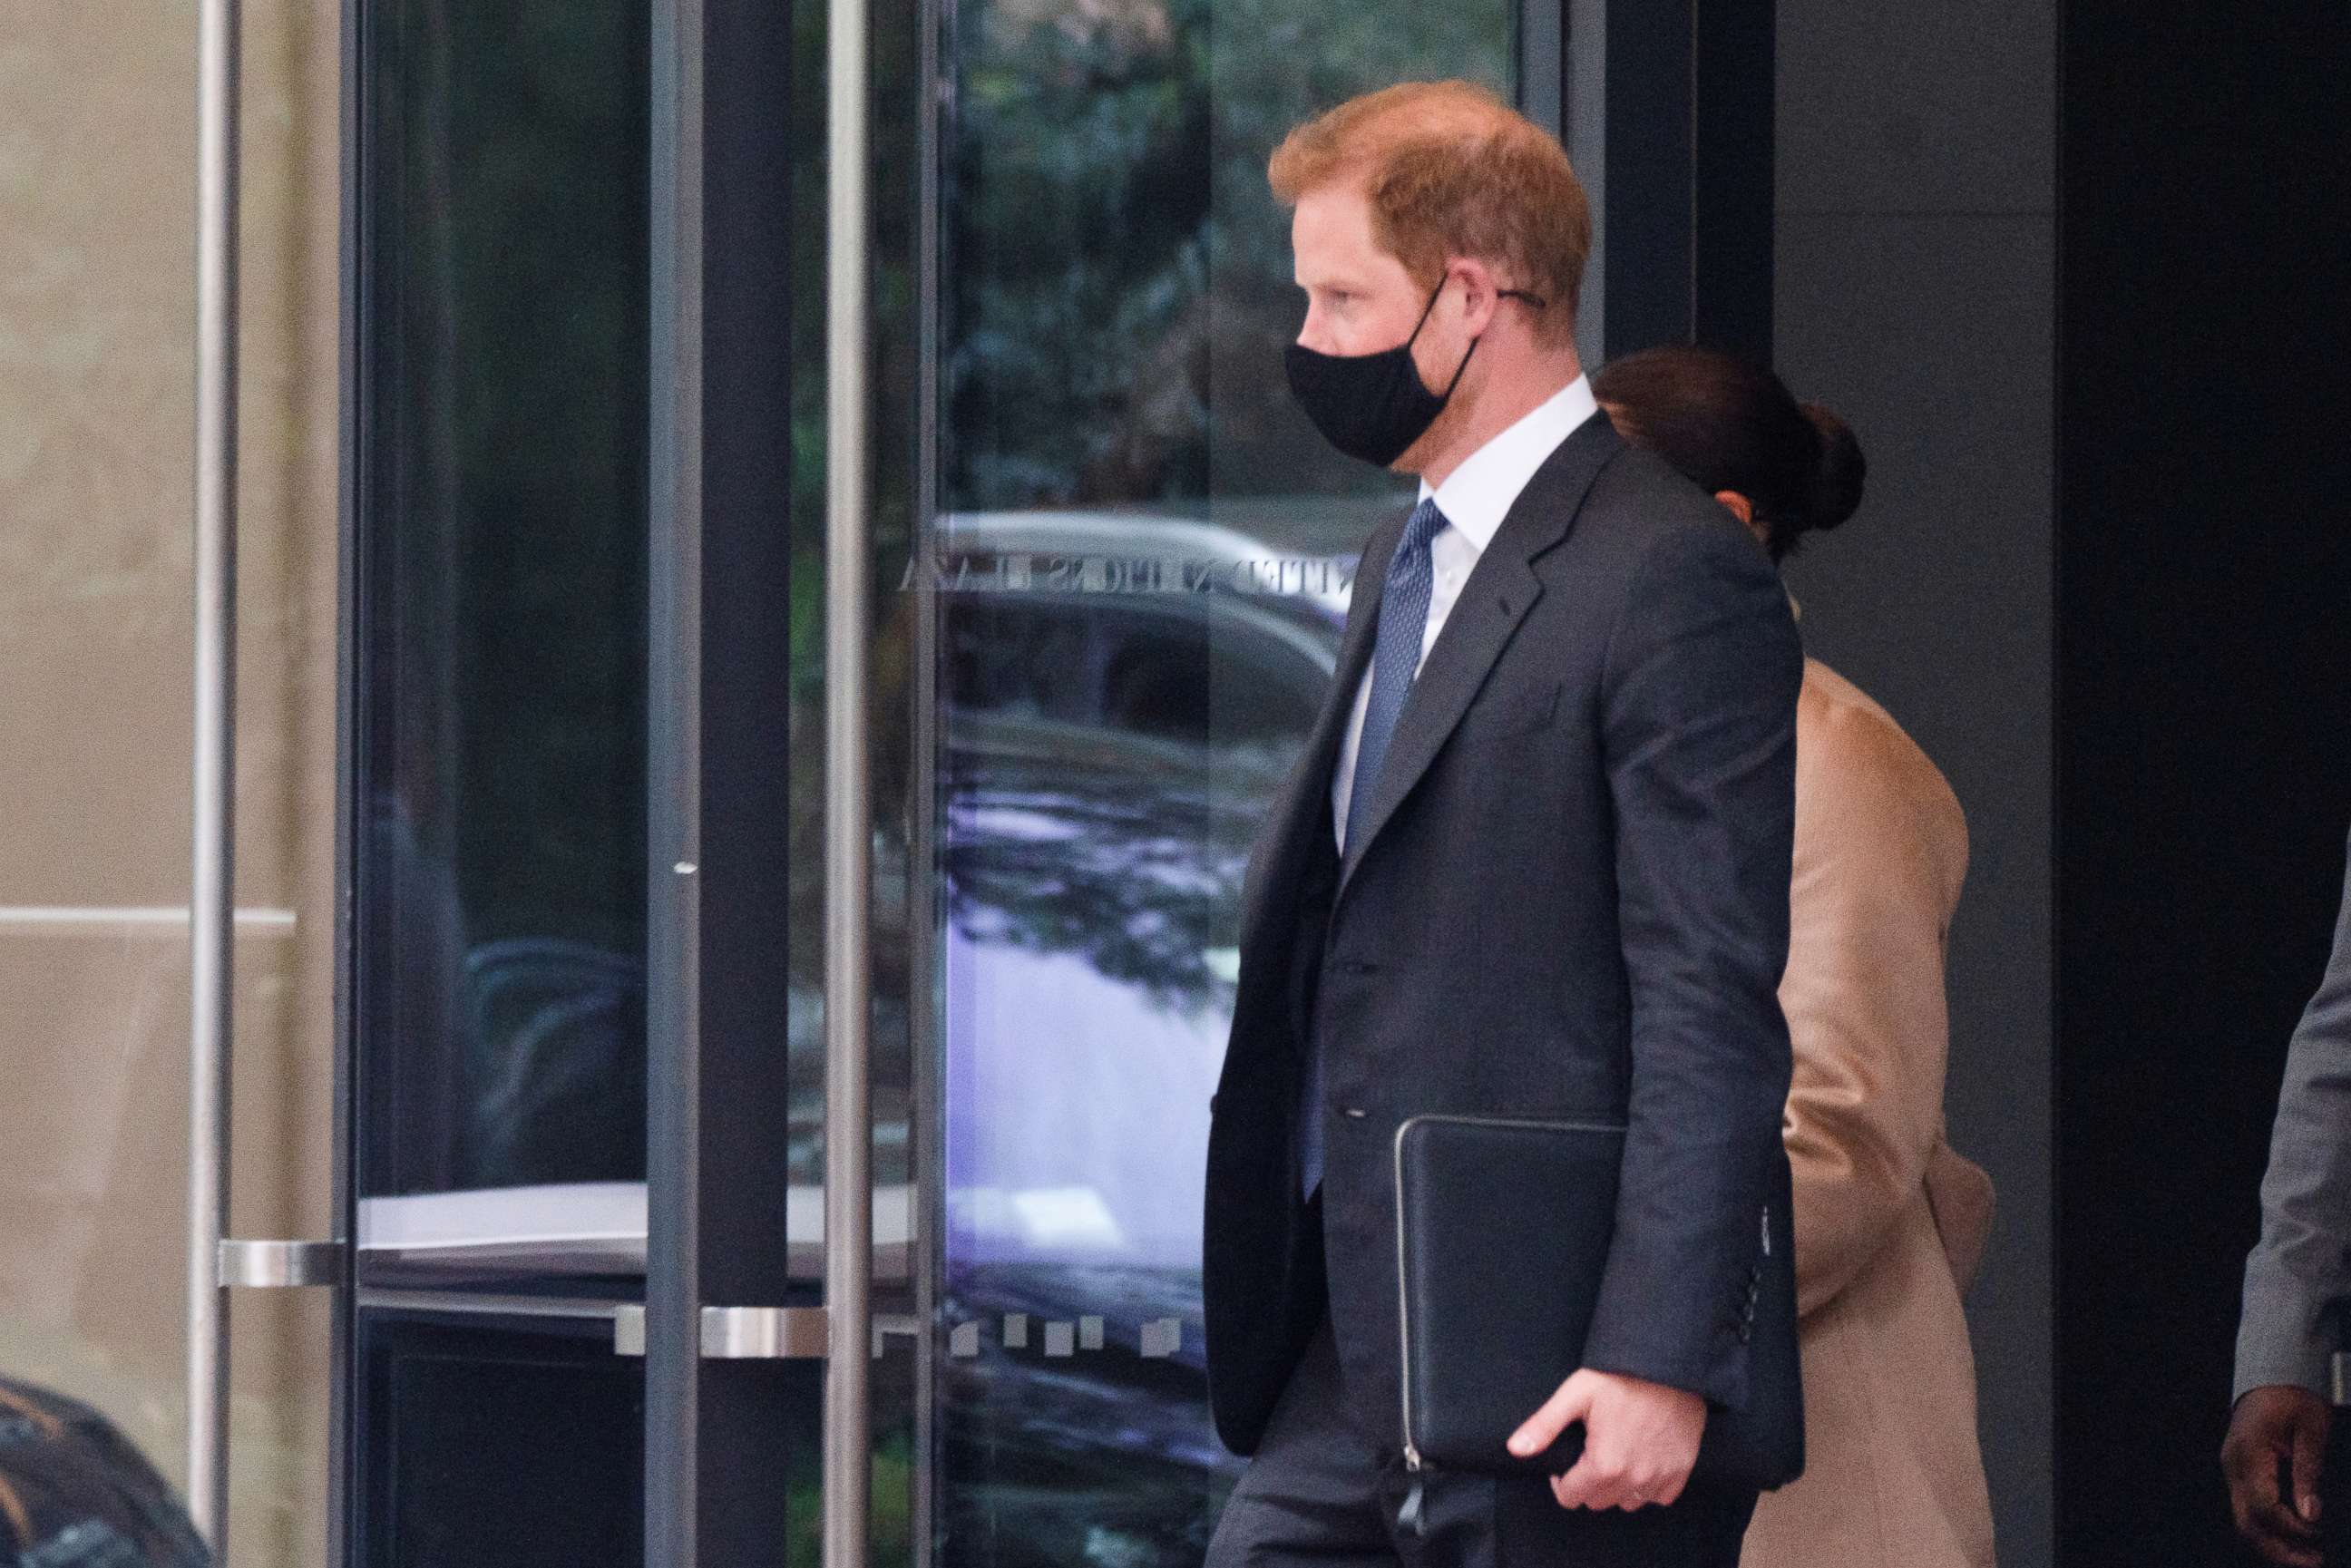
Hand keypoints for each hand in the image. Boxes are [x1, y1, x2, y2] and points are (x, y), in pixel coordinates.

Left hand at [1507, 1368, 1706, 1510]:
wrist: (1668, 1365)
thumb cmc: (1620, 1376)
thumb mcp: (1575, 1394)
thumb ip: (1543, 1426)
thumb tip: (1514, 1449)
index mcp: (1605, 1465)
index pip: (1571, 1498)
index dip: (1562, 1480)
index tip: (1566, 1461)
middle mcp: (1635, 1479)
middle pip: (1598, 1501)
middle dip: (1587, 1483)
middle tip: (1588, 1453)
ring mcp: (1661, 1477)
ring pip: (1628, 1502)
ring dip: (1617, 1487)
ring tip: (1613, 1455)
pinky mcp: (1681, 1470)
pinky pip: (1659, 1496)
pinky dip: (1647, 1486)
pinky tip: (1639, 1460)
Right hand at [2223, 1384, 2331, 1566]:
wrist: (2273, 1374)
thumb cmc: (2295, 1397)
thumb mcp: (2312, 1430)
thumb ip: (2309, 1472)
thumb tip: (2312, 1515)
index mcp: (2248, 1453)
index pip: (2263, 1506)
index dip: (2293, 1529)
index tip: (2323, 1535)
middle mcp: (2233, 1465)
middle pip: (2246, 1523)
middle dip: (2280, 1550)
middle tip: (2316, 1562)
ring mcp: (2232, 1470)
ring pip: (2244, 1521)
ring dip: (2275, 1545)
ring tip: (2310, 1557)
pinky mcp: (2239, 1472)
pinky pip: (2248, 1509)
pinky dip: (2271, 1529)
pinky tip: (2297, 1537)